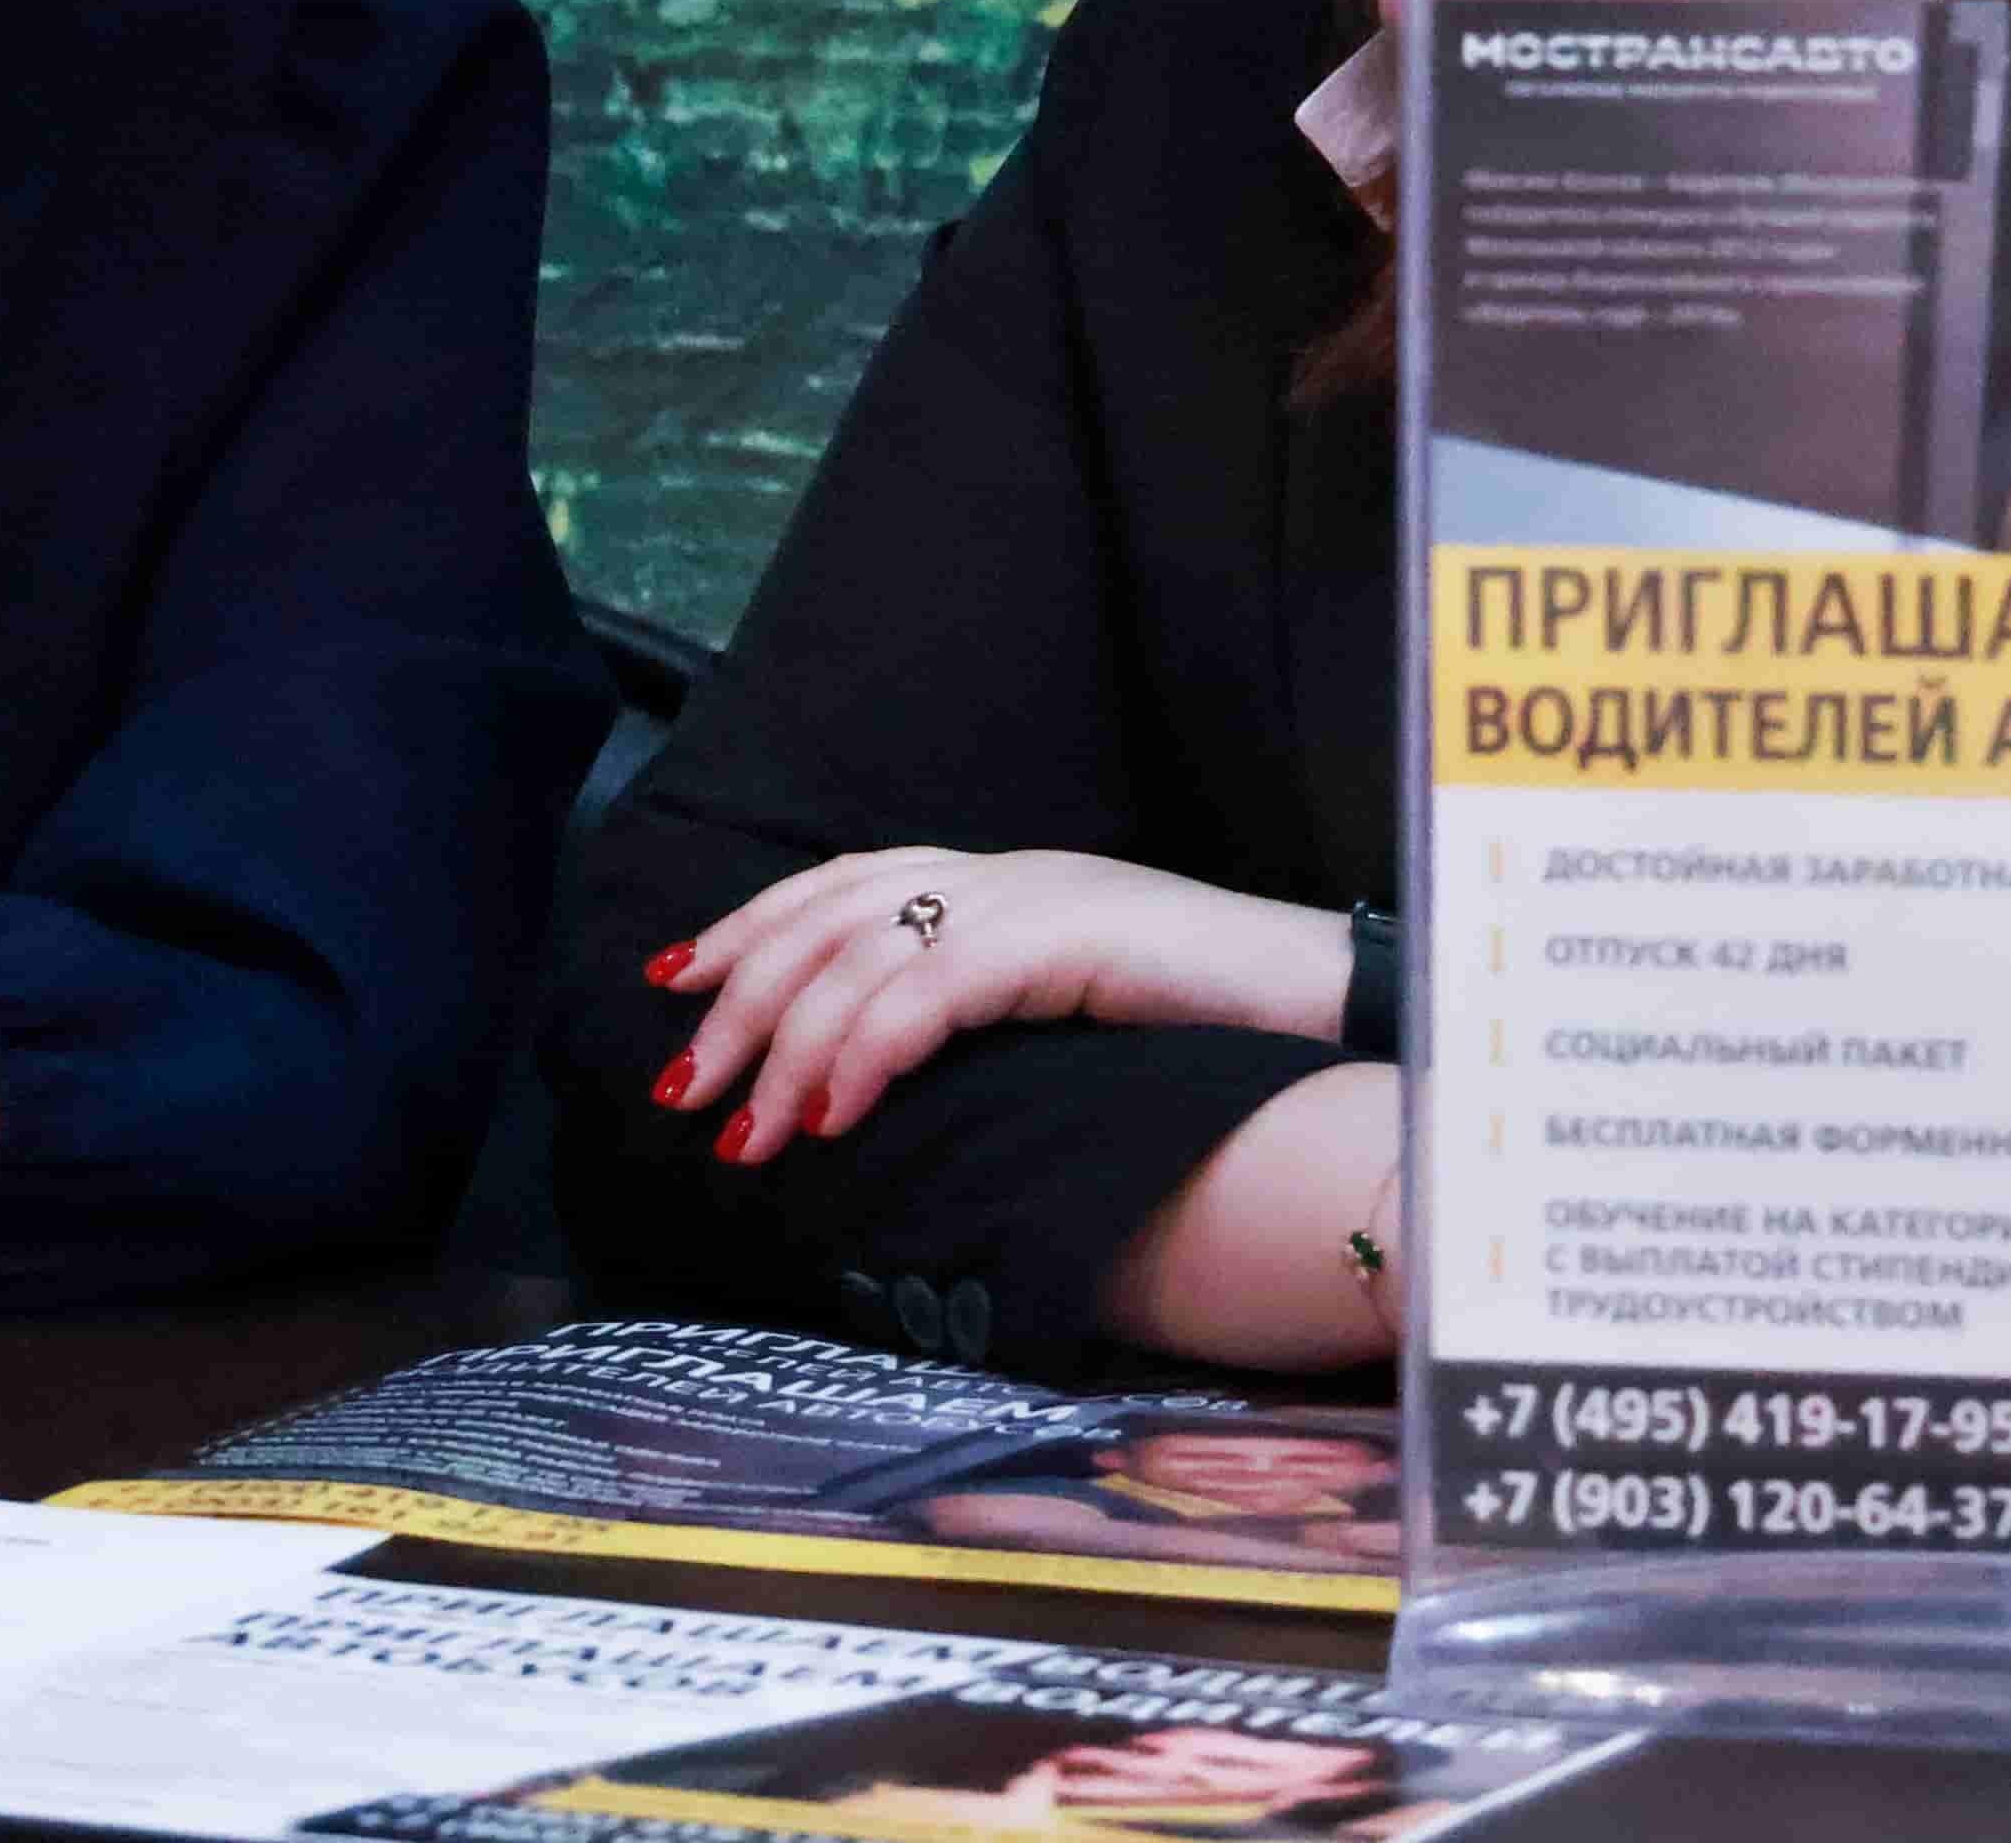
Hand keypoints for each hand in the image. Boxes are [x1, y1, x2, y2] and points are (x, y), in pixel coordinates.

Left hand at [645, 849, 1346, 1165]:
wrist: (1332, 1004)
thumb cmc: (1213, 1030)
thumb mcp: (1075, 1015)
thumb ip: (989, 1018)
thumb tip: (883, 1083)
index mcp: (1000, 882)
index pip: (840, 884)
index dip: (750, 927)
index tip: (678, 984)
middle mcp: (1002, 875)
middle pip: (825, 918)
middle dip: (738, 1003)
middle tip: (683, 1090)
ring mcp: (1032, 898)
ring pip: (859, 959)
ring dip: (786, 1051)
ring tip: (749, 1135)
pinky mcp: (1061, 938)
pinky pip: (931, 992)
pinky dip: (866, 1052)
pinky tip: (833, 1116)